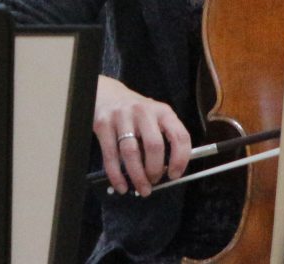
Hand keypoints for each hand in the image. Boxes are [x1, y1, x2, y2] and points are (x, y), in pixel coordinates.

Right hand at [93, 75, 191, 196]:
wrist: (106, 94)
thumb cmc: (135, 113)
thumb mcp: (155, 117)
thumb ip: (163, 138)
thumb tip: (166, 172)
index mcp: (162, 112)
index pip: (179, 136)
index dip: (180, 159)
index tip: (174, 175)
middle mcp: (143, 111)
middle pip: (154, 146)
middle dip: (155, 170)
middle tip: (153, 182)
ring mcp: (121, 117)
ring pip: (131, 152)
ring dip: (137, 176)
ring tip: (141, 188)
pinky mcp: (103, 124)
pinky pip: (110, 155)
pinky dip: (116, 175)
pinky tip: (121, 185)